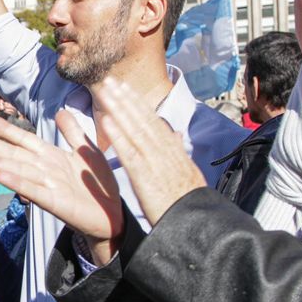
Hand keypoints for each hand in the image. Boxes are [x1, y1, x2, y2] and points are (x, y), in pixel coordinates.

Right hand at [0, 110, 123, 262]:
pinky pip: (34, 191)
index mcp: (50, 156)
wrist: (112, 214)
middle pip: (13, 154)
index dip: (5, 129)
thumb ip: (72, 131)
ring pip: (18, 171)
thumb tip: (60, 111)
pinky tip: (1, 177)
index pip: (23, 139)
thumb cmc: (97, 183)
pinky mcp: (55, 202)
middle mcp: (44, 169)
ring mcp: (47, 186)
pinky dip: (18, 184)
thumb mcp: (87, 150)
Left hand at [91, 77, 204, 225]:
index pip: (152, 120)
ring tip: (105, 92)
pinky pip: (130, 153)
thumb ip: (177, 150)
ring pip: (134, 130)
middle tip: (109, 80)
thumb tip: (175, 132)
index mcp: (172, 150)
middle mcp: (164, 151)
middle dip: (125, 98)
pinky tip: (107, 122)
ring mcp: (155, 162)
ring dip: (119, 109)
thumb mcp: (187, 170)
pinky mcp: (146, 177)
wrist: (195, 222)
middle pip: (142, 119)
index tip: (124, 87)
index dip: (136, 102)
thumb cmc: (188, 200)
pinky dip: (119, 137)